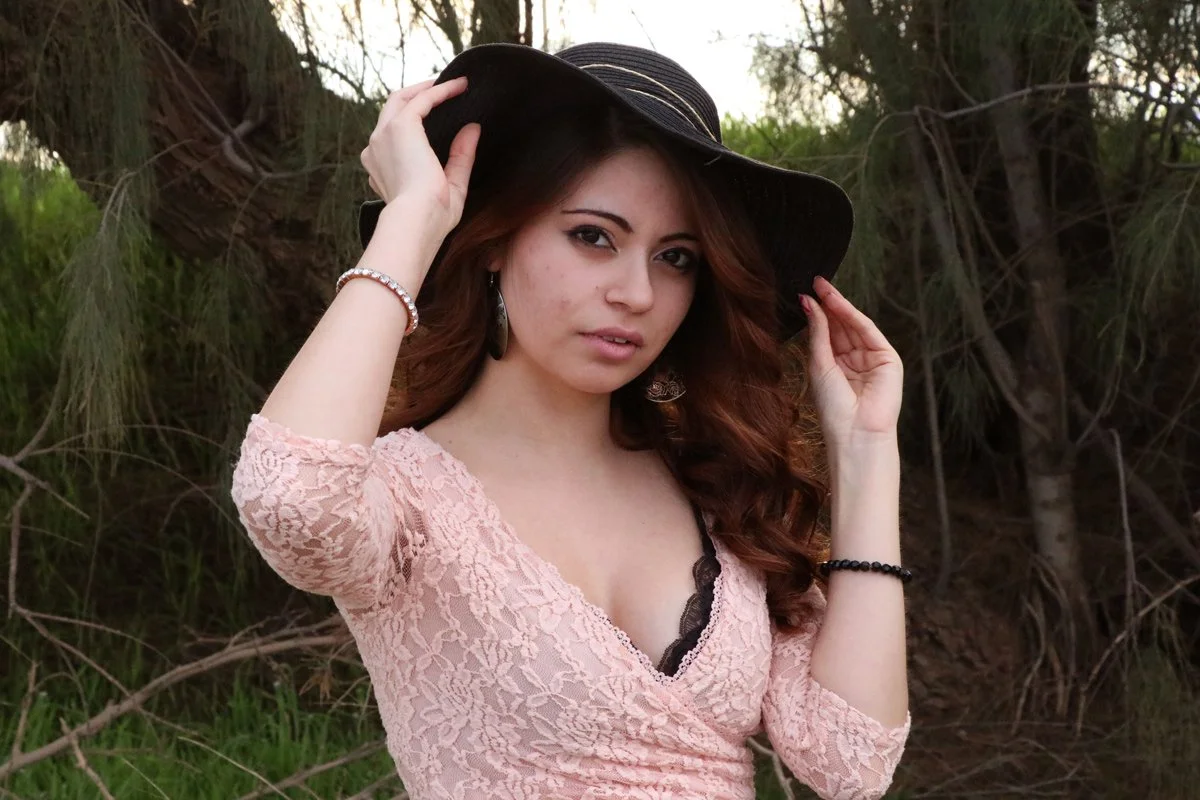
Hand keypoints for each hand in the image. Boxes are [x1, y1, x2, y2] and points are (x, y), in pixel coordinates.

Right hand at [360, 77, 481, 244]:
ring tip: (452, 84)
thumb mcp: (451, 186)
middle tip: (443, 90)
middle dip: (416, 97)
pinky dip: (440, 90)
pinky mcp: (399, 126)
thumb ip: (460, 157)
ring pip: (401, 99)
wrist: (418, 221)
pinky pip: (421, 99)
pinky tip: (459, 87)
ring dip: (427, 88)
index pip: (393, 137)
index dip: (415, 122)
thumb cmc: (432, 218)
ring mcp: (383, 136)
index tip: (438, 115)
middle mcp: (376, 150)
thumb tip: (473, 129)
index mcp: (381, 168)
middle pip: (392, 111)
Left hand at [800, 276, 903, 449]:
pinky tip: (836, 303)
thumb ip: (817, 332)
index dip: (818, 313)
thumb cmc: (833, 408)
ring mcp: (872, 359)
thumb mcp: (819, 364)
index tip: (804, 292)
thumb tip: (809, 302)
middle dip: (828, 304)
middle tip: (814, 282)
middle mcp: (855, 361)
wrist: (855, 433)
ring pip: (854, 326)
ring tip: (822, 287)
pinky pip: (868, 331)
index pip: (828, 333)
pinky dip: (852, 316)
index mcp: (837, 366)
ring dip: (838, 305)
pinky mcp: (888, 359)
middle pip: (841, 326)